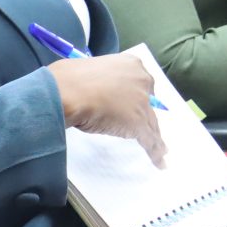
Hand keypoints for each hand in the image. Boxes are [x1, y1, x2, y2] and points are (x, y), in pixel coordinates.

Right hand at [48, 54, 166, 166]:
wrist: (66, 91)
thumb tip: (96, 92)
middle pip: (149, 105)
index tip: (132, 105)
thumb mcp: (91, 72)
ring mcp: (142, 103)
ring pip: (151, 124)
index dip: (137, 97)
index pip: (141, 84)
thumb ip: (101, 82)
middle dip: (146, 116)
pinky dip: (155, 153)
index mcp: (131, 64)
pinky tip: (160, 162)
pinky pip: (150, 140)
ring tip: (160, 151)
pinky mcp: (138, 123)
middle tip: (140, 126)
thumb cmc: (70, 79)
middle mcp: (142, 81)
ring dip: (154, 138)